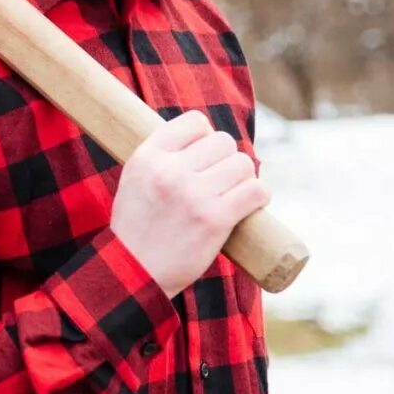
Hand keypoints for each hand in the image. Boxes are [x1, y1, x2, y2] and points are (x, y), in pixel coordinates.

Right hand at [108, 110, 270, 298]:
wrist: (134, 271)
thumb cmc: (139, 225)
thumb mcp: (135, 178)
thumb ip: (163, 155)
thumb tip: (205, 136)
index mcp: (147, 157)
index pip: (195, 122)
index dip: (205, 137)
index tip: (203, 157)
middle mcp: (169, 171)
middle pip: (223, 142)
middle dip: (226, 159)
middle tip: (219, 180)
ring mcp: (193, 195)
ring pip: (243, 164)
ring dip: (244, 178)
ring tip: (232, 193)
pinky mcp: (214, 219)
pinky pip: (255, 191)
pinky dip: (259, 196)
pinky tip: (249, 204)